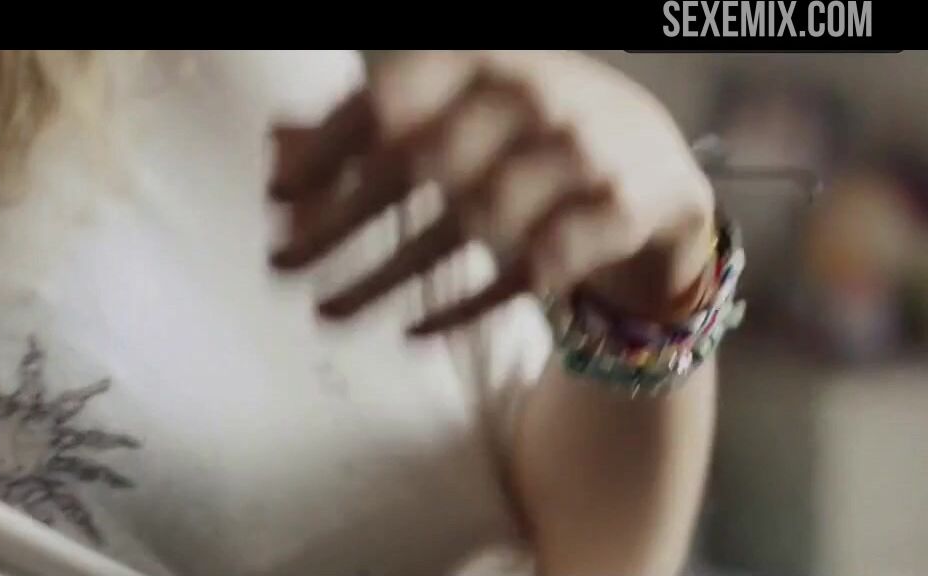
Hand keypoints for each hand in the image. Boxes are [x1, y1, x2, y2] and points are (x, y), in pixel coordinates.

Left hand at [268, 51, 715, 335]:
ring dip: (385, 278)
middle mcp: (531, 96)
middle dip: (338, 223)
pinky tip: (410, 333)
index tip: (273, 195)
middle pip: (416, 166)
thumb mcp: (463, 107)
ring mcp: (577, 154)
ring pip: (464, 227)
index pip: (391, 98)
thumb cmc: (529, 133)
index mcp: (485, 60)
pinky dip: (464, 306)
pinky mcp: (612, 216)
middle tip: (281, 267)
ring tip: (327, 313)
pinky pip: (527, 272)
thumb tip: (276, 145)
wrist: (655, 163)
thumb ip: (376, 121)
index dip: (326, 147)